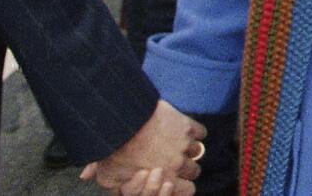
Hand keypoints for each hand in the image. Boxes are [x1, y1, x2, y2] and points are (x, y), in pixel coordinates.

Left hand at [80, 98, 204, 195]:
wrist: (124, 122)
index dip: (183, 185)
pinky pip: (201, 132)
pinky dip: (195, 132)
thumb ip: (117, 189)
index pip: (189, 190)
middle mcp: (178, 164)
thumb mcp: (110, 178)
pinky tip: (183, 131)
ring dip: (189, 148)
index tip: (175, 179)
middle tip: (173, 160)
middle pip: (194, 171)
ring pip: (197, 151)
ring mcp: (185, 144)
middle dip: (185, 167)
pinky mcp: (187, 125)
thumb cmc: (115, 152)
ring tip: (177, 144)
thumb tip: (115, 191)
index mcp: (165, 180)